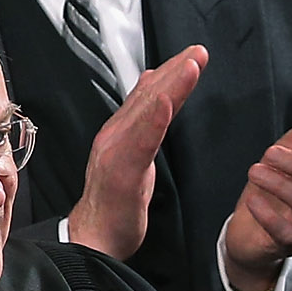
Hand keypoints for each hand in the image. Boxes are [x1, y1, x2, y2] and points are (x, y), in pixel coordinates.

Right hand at [67, 45, 207, 260]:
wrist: (93, 239)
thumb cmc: (115, 203)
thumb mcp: (133, 157)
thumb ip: (143, 125)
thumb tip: (154, 91)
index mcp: (121, 133)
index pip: (150, 96)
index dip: (171, 73)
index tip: (194, 55)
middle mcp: (116, 136)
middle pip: (150, 97)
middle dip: (175, 71)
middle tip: (198, 51)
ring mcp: (116, 153)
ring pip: (146, 113)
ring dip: (169, 87)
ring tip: (189, 66)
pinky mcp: (122, 173)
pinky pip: (140, 143)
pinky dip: (153, 120)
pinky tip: (166, 103)